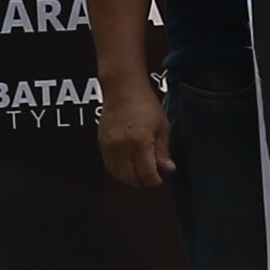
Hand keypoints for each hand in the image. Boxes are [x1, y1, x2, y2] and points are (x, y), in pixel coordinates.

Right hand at [98, 66, 173, 187]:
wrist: (122, 88)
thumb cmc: (145, 103)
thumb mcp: (162, 125)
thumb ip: (163, 150)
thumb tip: (168, 169)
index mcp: (140, 141)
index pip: (146, 173)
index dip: (154, 180)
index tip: (160, 179)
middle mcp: (122, 146)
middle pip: (130, 178)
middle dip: (142, 182)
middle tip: (151, 177)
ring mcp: (109, 146)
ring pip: (118, 175)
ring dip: (130, 178)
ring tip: (140, 172)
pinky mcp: (101, 144)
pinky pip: (109, 166)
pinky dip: (119, 171)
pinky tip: (129, 165)